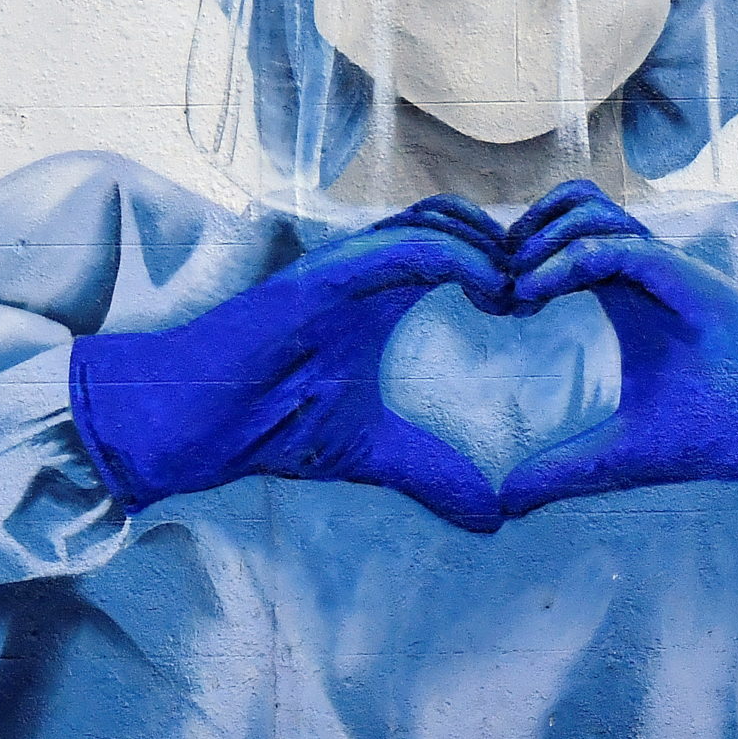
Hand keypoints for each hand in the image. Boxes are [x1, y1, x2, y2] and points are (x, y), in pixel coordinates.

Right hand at [68, 214, 511, 529]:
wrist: (191, 424)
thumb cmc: (269, 425)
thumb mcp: (373, 453)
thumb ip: (433, 473)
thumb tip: (494, 518)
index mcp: (381, 294)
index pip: (459, 247)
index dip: (508, 264)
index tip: (545, 307)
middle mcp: (367, 269)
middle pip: (458, 220)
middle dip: (511, 245)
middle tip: (545, 293)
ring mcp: (345, 267)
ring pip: (438, 221)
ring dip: (493, 249)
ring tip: (523, 296)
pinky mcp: (326, 276)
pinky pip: (406, 247)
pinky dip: (459, 260)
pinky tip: (495, 294)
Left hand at [499, 200, 737, 535]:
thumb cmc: (716, 429)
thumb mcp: (619, 454)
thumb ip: (563, 469)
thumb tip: (506, 502)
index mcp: (626, 295)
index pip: (562, 242)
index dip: (520, 262)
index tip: (492, 309)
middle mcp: (641, 270)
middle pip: (570, 206)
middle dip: (522, 234)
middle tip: (494, 289)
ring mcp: (662, 266)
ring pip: (587, 209)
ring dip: (540, 240)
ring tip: (514, 292)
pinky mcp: (680, 274)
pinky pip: (612, 245)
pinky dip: (565, 261)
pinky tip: (533, 295)